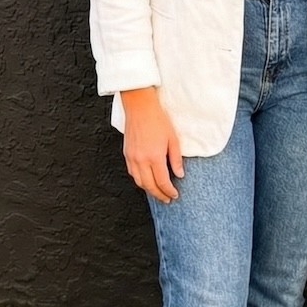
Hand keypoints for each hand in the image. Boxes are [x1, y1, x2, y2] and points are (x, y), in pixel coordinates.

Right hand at [120, 87, 183, 201]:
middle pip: (149, 186)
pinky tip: (146, 180)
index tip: (174, 195)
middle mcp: (141, 160)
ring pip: (139, 182)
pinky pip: (132, 173)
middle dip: (159, 195)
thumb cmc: (158, 120)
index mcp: (154, 157)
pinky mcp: (126, 154)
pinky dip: (140, 180)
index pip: (162, 182)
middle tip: (167, 199)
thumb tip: (179, 174)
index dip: (169, 191)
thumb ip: (176, 159)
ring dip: (149, 190)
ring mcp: (132, 158)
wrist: (140, 107)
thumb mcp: (173, 138)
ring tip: (158, 192)